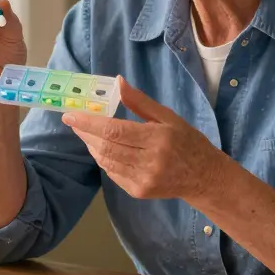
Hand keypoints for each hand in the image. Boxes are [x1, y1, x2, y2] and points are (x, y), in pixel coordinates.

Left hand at [62, 76, 227, 199]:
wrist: (203, 177)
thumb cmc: (187, 141)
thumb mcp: (167, 116)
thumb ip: (140, 101)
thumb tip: (118, 82)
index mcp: (157, 139)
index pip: (114, 130)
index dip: (89, 123)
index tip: (71, 115)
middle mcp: (149, 162)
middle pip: (106, 147)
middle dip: (85, 133)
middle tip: (74, 121)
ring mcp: (143, 180)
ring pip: (106, 161)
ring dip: (91, 146)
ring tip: (85, 133)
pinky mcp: (138, 192)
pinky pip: (113, 174)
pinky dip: (103, 159)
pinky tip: (100, 149)